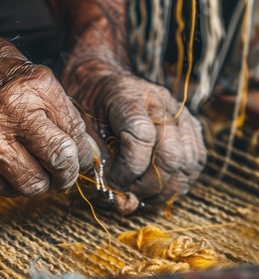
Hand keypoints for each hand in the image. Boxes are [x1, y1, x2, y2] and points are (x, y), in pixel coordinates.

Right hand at [0, 23, 97, 196]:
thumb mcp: (38, 79)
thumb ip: (62, 115)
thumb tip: (84, 151)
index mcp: (35, 88)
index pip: (74, 134)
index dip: (84, 154)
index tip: (82, 159)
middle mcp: (9, 113)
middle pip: (58, 162)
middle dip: (68, 174)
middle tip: (66, 173)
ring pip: (32, 184)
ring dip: (41, 182)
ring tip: (37, 169)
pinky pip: (1, 188)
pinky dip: (12, 183)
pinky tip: (10, 165)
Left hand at [62, 58, 206, 210]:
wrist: (104, 79)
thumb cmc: (89, 104)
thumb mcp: (81, 124)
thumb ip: (96, 158)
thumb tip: (119, 199)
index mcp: (129, 95)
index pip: (142, 137)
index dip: (129, 168)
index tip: (113, 179)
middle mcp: (161, 102)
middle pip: (172, 154)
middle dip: (149, 185)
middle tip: (129, 193)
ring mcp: (181, 113)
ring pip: (189, 162)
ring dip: (166, 188)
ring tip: (143, 193)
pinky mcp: (192, 125)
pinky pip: (197, 160)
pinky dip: (180, 181)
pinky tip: (159, 186)